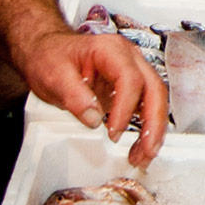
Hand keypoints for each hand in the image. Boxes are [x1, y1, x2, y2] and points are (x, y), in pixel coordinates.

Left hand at [15, 31, 169, 168]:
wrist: (48, 52)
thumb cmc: (52, 57)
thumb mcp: (54, 75)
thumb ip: (74, 95)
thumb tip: (93, 117)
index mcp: (111, 50)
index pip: (130, 78)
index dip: (125, 108)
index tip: (114, 132)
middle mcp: (129, 58)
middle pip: (154, 89)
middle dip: (154, 123)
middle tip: (146, 150)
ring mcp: (134, 72)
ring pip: (156, 100)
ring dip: (155, 130)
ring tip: (143, 155)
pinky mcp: (132, 88)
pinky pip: (148, 107)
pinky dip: (148, 128)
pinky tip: (140, 146)